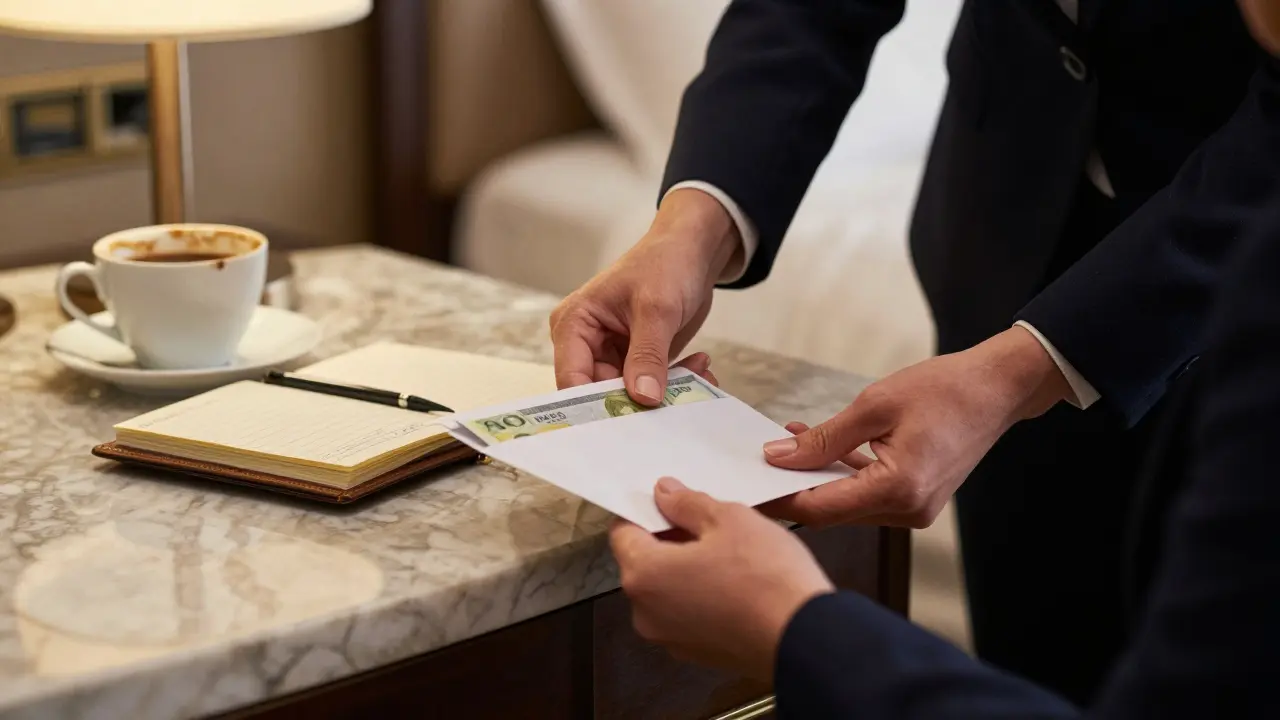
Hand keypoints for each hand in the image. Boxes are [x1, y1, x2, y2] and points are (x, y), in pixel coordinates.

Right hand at [550, 188, 739, 403]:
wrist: (694, 251)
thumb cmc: (665, 263)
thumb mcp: (656, 309)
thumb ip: (647, 355)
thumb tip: (643, 398)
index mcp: (574, 325)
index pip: (572, 379)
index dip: (595, 405)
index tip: (626, 425)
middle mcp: (587, 344)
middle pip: (601, 394)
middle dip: (640, 401)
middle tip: (676, 402)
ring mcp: (613, 354)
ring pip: (631, 394)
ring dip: (666, 392)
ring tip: (700, 377)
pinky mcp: (637, 360)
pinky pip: (652, 386)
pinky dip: (677, 384)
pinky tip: (701, 369)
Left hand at [609, 477, 833, 680]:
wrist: (805, 640)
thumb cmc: (765, 577)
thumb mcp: (729, 519)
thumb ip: (688, 504)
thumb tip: (664, 494)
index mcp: (644, 575)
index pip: (622, 533)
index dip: (645, 511)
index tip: (671, 501)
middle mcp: (646, 613)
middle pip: (645, 563)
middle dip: (670, 539)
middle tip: (711, 523)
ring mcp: (671, 639)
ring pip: (668, 590)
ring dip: (688, 568)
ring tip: (731, 553)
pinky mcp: (698, 654)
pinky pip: (688, 614)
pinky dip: (703, 596)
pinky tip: (738, 584)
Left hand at [760, 326, 1072, 527]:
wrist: (998, 389)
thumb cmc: (945, 389)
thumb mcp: (874, 405)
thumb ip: (824, 438)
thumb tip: (779, 457)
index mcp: (898, 490)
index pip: (820, 507)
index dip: (778, 498)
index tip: (745, 488)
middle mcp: (907, 510)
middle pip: (831, 510)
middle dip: (792, 486)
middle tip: (754, 464)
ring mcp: (914, 509)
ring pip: (846, 503)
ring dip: (815, 477)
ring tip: (783, 444)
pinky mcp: (915, 499)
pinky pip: (866, 492)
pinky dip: (841, 473)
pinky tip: (818, 446)